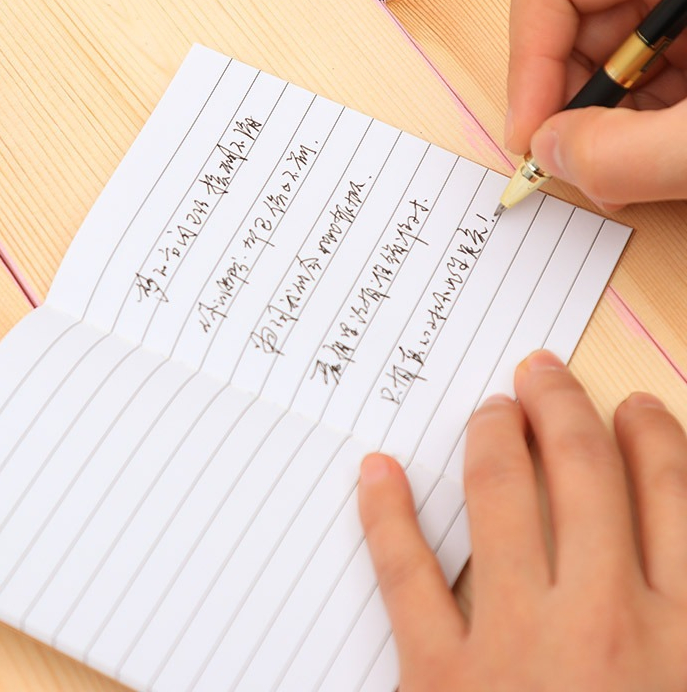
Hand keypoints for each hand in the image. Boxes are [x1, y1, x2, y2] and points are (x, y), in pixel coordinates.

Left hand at [358, 350, 686, 690]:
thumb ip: (681, 625)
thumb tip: (663, 560)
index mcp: (685, 639)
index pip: (672, 500)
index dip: (654, 441)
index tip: (635, 409)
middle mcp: (604, 620)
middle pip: (583, 474)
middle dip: (563, 408)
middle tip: (542, 373)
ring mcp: (517, 642)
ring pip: (500, 496)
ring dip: (493, 436)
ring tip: (491, 408)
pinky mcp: (440, 677)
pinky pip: (406, 573)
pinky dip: (386, 513)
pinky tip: (378, 471)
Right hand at [505, 0, 686, 208]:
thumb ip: (628, 153)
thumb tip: (548, 153)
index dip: (526, 61)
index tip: (531, 135)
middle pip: (566, 28)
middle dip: (560, 107)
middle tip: (574, 167)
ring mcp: (686, 16)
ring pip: (594, 68)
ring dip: (592, 132)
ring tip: (624, 178)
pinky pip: (629, 91)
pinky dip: (622, 138)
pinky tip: (646, 166)